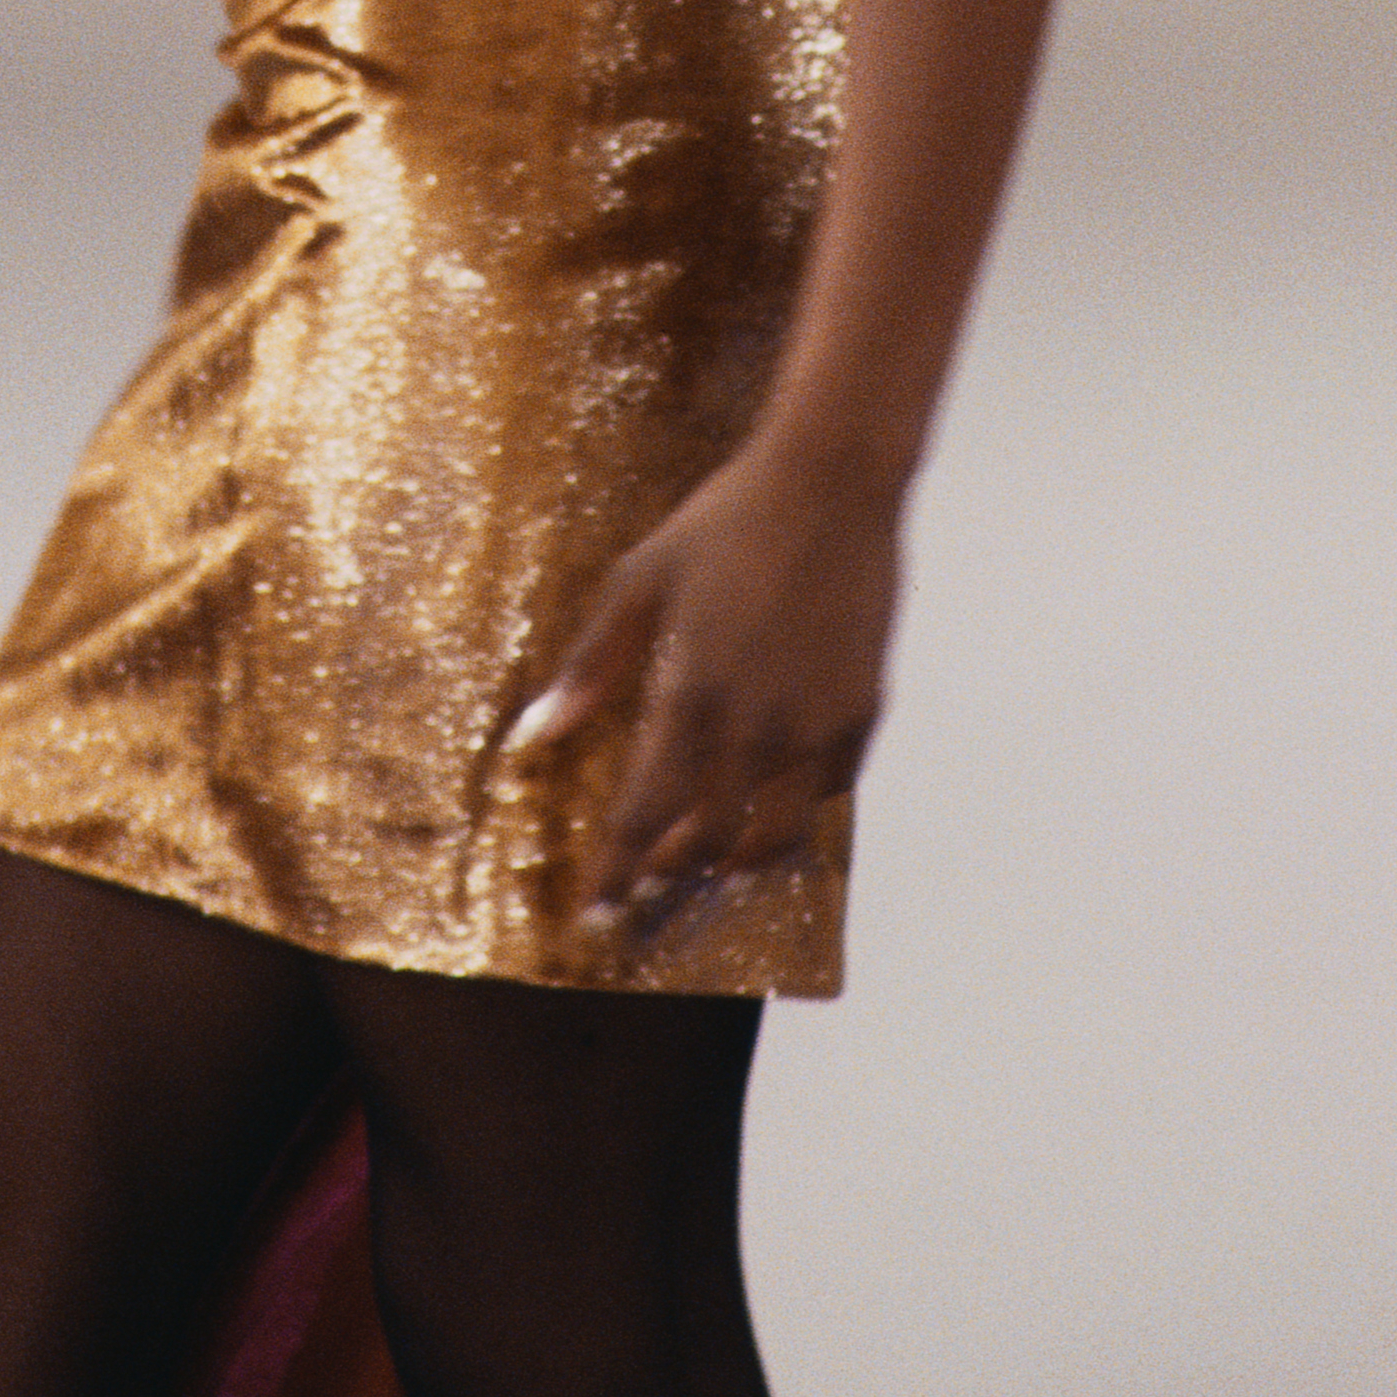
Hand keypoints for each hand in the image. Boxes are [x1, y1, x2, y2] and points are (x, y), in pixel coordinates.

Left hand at [509, 432, 902, 929]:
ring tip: (712, 861)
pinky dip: (795, 809)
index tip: (597, 914)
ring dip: (738, 859)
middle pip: (710, 841)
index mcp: (691, 695)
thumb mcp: (638, 583)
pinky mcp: (862, 711)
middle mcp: (757, 726)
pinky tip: (772, 801)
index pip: (645, 816)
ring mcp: (816, 724)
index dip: (617, 873)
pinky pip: (827, 790)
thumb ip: (589, 668)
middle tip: (648, 880)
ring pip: (778, 835)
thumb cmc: (724, 522)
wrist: (831, 482)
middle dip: (671, 872)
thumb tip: (533, 735)